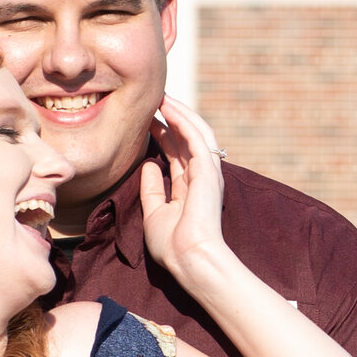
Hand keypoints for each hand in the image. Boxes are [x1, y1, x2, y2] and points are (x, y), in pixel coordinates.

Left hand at [137, 97, 232, 292]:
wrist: (190, 259)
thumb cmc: (174, 245)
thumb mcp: (155, 212)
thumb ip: (152, 188)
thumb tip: (148, 163)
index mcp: (190, 186)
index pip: (177, 152)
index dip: (164, 133)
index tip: (147, 120)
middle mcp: (201, 176)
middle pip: (188, 138)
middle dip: (173, 117)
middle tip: (155, 99)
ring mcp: (207, 173)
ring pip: (197, 132)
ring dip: (180, 113)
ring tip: (163, 97)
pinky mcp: (208, 171)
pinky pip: (197, 139)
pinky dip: (184, 122)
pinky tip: (170, 110)